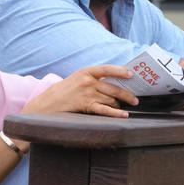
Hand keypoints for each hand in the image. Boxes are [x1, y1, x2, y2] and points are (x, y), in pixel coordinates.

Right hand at [22, 65, 138, 117]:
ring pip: (110, 99)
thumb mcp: (78, 79)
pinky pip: (105, 109)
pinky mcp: (85, 106)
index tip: (131, 74)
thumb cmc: (66, 91)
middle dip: (126, 94)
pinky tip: (123, 115)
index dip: (120, 71)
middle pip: (113, 87)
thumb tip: (114, 83)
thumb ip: (94, 79)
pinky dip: (116, 113)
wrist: (48, 102)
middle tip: (135, 100)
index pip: (107, 69)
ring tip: (122, 108)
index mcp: (85, 71)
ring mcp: (86, 93)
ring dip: (118, 105)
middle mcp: (87, 81)